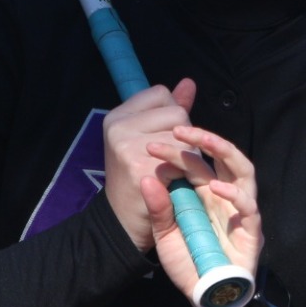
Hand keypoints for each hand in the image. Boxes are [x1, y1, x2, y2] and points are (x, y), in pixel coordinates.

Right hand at [101, 78, 197, 249]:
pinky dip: (187, 173)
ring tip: (171, 172)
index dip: (171, 116)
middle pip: (178, 114)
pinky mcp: (142, 169)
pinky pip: (185, 159)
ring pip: (185, 136)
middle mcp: (118, 127)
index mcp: (117, 116)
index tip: (161, 138)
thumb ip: (169, 109)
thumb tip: (189, 83)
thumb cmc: (138, 179)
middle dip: (183, 137)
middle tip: (167, 160)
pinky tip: (174, 184)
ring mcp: (128, 147)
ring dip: (188, 156)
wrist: (123, 223)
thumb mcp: (147, 138)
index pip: (161, 94)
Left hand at [140, 124, 263, 306]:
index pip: (193, 162)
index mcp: (204, 192)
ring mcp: (240, 210)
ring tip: (204, 140)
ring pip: (243, 170)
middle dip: (203, 138)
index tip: (151, 146)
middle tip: (179, 128)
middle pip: (222, 156)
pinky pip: (248, 206)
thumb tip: (146, 178)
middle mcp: (224, 195)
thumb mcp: (165, 235)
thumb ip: (158, 209)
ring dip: (225, 151)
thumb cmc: (189, 263)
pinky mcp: (252, 230)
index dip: (175, 150)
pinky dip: (234, 194)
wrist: (206, 295)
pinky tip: (215, 187)